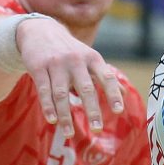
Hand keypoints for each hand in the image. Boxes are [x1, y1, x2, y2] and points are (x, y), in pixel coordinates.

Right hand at [16, 17, 124, 136]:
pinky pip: (43, 91)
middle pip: (85, 88)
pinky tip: (52, 120)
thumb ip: (105, 76)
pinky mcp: (38, 68)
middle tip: (97, 129)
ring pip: (61, 94)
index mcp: (92, 58)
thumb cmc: (71, 50)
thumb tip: (125, 94)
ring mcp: (56, 64)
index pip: (106, 77)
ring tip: (69, 134)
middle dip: (92, 110)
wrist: (40, 30)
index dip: (113, 94)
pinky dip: (48, 107)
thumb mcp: (90, 58)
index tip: (119, 111)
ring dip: (66, 115)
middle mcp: (76, 60)